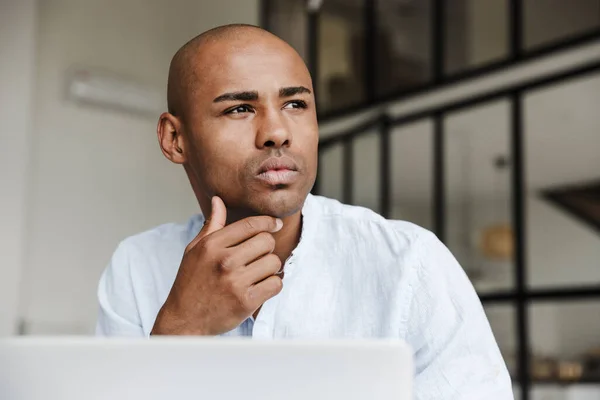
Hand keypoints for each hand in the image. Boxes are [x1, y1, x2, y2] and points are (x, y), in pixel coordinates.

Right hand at [151, 196, 283, 335]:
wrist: (184, 320)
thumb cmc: (190, 282)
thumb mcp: (195, 250)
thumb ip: (212, 225)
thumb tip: (218, 200)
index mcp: (212, 245)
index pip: (251, 224)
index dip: (268, 222)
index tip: (275, 224)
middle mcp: (224, 261)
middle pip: (267, 241)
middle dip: (266, 247)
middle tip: (257, 257)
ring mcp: (236, 282)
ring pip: (274, 263)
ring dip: (269, 268)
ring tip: (256, 274)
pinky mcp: (246, 301)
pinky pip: (276, 284)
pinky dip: (272, 285)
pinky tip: (260, 287)